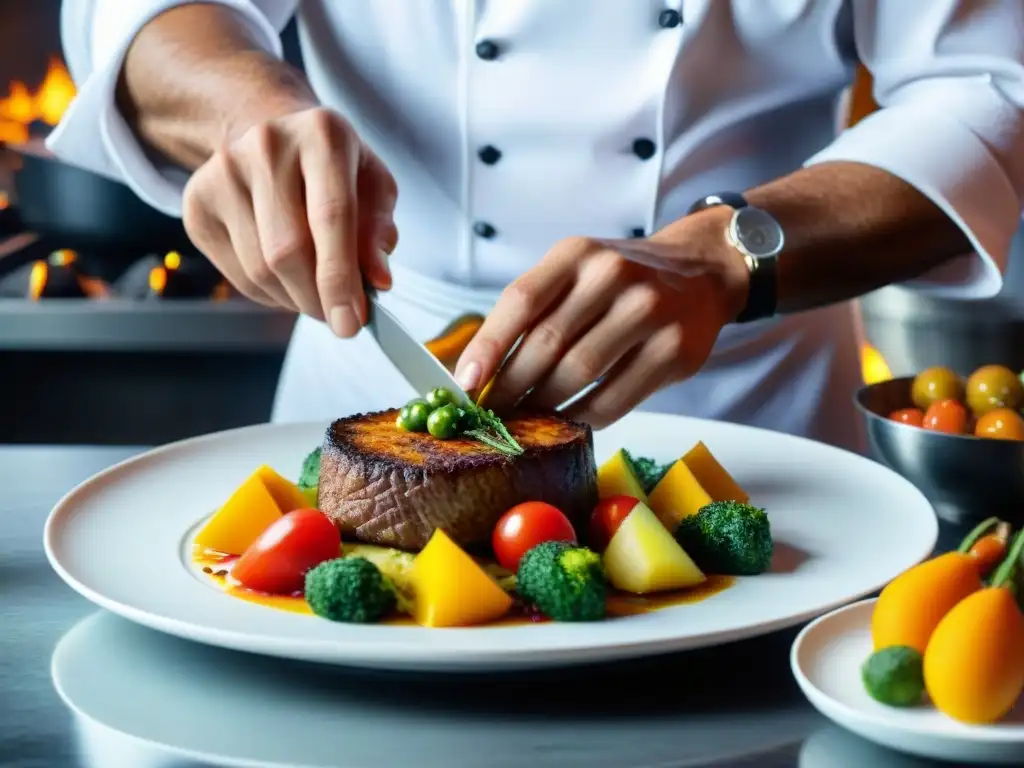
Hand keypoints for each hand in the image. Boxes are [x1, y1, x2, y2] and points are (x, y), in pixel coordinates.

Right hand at [182, 106, 397, 336]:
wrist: (275, 138)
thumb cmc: (333, 169)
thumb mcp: (373, 188)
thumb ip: (379, 233)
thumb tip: (377, 280)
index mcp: (322, 134)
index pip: (331, 217)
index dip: (340, 278)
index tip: (351, 322)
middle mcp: (267, 144)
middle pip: (287, 250)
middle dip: (317, 299)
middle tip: (338, 317)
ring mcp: (224, 171)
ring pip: (260, 270)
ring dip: (294, 300)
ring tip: (316, 294)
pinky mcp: (197, 201)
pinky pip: (237, 275)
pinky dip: (269, 295)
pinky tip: (287, 282)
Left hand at [454, 209, 749, 427]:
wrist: (701, 272)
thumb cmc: (620, 280)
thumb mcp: (576, 270)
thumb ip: (534, 309)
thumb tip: (477, 370)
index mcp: (576, 254)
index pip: (521, 300)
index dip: (488, 346)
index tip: (465, 383)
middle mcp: (613, 275)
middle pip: (547, 343)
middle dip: (511, 387)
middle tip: (490, 415)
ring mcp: (648, 312)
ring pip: (578, 374)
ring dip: (544, 406)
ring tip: (524, 422)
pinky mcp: (674, 351)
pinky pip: (615, 398)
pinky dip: (583, 418)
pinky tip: (567, 423)